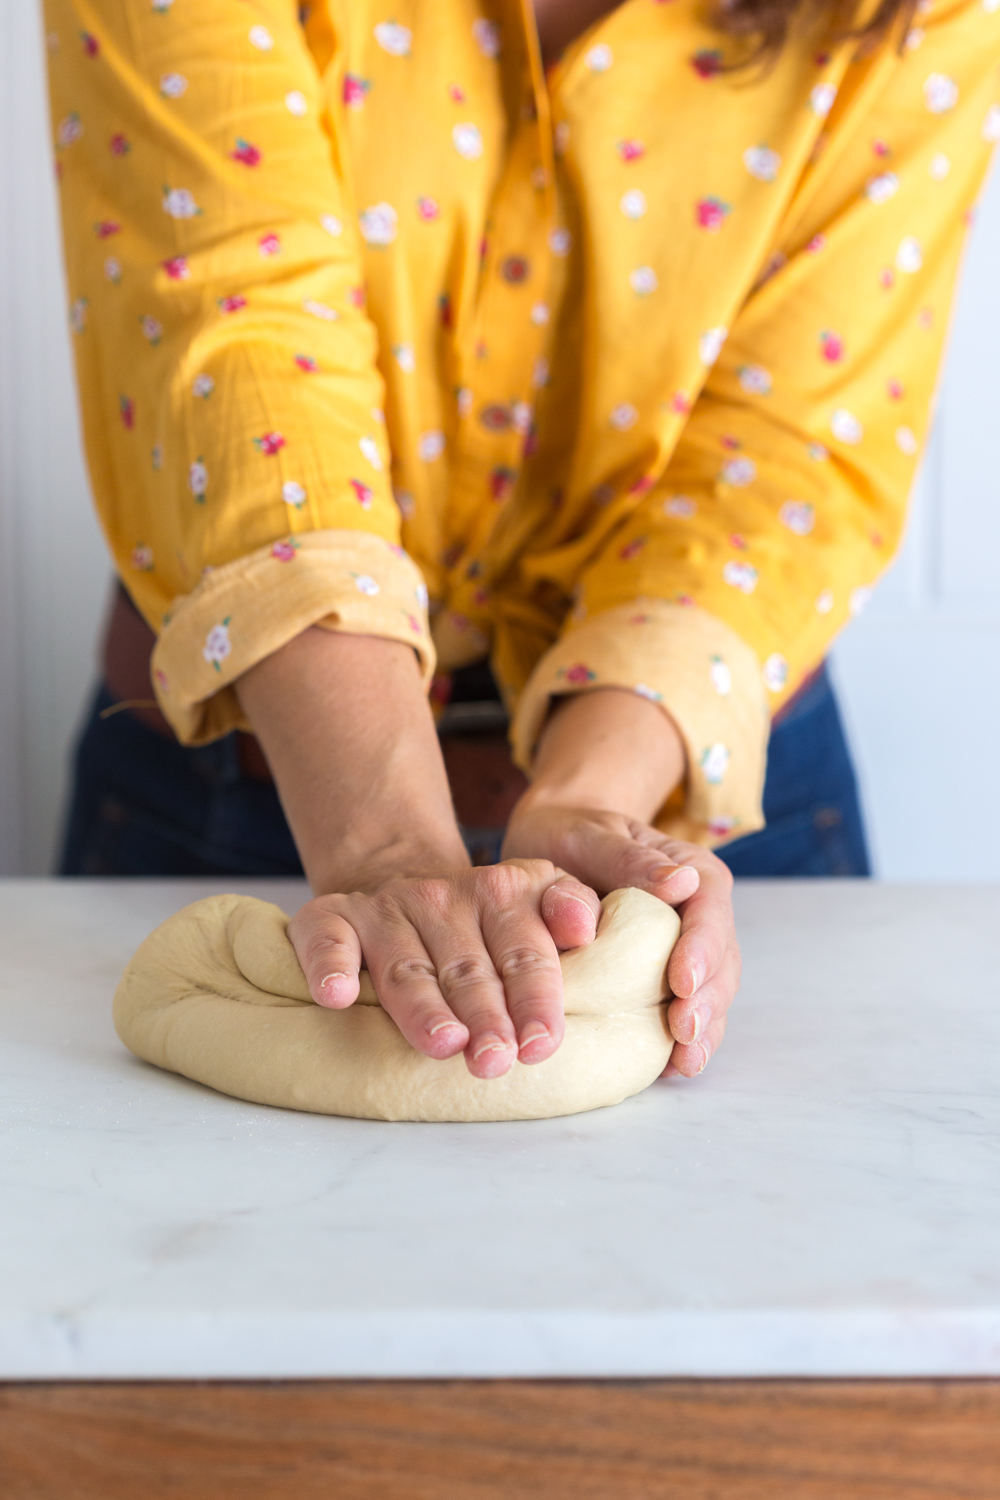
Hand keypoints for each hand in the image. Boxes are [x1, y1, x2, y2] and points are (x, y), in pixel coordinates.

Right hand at [288, 860, 601, 1078]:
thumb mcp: (540, 894)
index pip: (525, 953)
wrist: (403, 875)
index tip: (541, 1044)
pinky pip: (327, 939)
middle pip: (467, 968)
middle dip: (484, 1016)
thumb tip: (584, 928)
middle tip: (494, 1060)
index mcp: (502, 894)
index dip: (535, 999)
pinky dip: (329, 965)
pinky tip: (338, 995)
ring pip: (405, 966)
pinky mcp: (333, 917)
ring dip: (423, 1007)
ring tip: (442, 1042)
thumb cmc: (486, 914)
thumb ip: (572, 906)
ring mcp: (386, 908)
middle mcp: (442, 897)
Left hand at [502, 804, 739, 1077]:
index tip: (682, 982)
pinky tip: (670, 1068)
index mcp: (693, 873)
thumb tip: (680, 882)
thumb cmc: (573, 833)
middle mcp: (700, 914)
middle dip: (707, 1000)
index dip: (701, 949)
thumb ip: (632, 859)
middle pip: (720, 961)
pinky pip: (685, 1011)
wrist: (555, 844)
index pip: (709, 910)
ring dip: (704, 1030)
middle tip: (684, 1032)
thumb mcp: (595, 834)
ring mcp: (687, 950)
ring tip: (685, 1061)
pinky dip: (682, 1041)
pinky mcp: (665, 980)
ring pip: (711, 994)